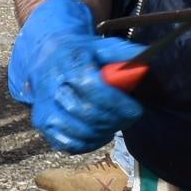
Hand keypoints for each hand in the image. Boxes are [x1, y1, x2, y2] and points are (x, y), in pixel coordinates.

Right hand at [6, 0, 142, 154]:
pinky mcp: (42, 125)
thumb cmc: (81, 53)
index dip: (117, 103)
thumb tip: (148, 62)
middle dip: (115, 120)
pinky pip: (69, 145)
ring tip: (115, 123)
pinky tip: (99, 133)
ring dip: (104, 133)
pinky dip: (89, 144)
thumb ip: (124, 54)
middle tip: (129, 117)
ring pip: (79, 132)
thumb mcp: (103, 46)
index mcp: (69, 62)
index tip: (136, 109)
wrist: (47, 55)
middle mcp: (52, 86)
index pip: (92, 87)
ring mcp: (44, 108)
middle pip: (87, 113)